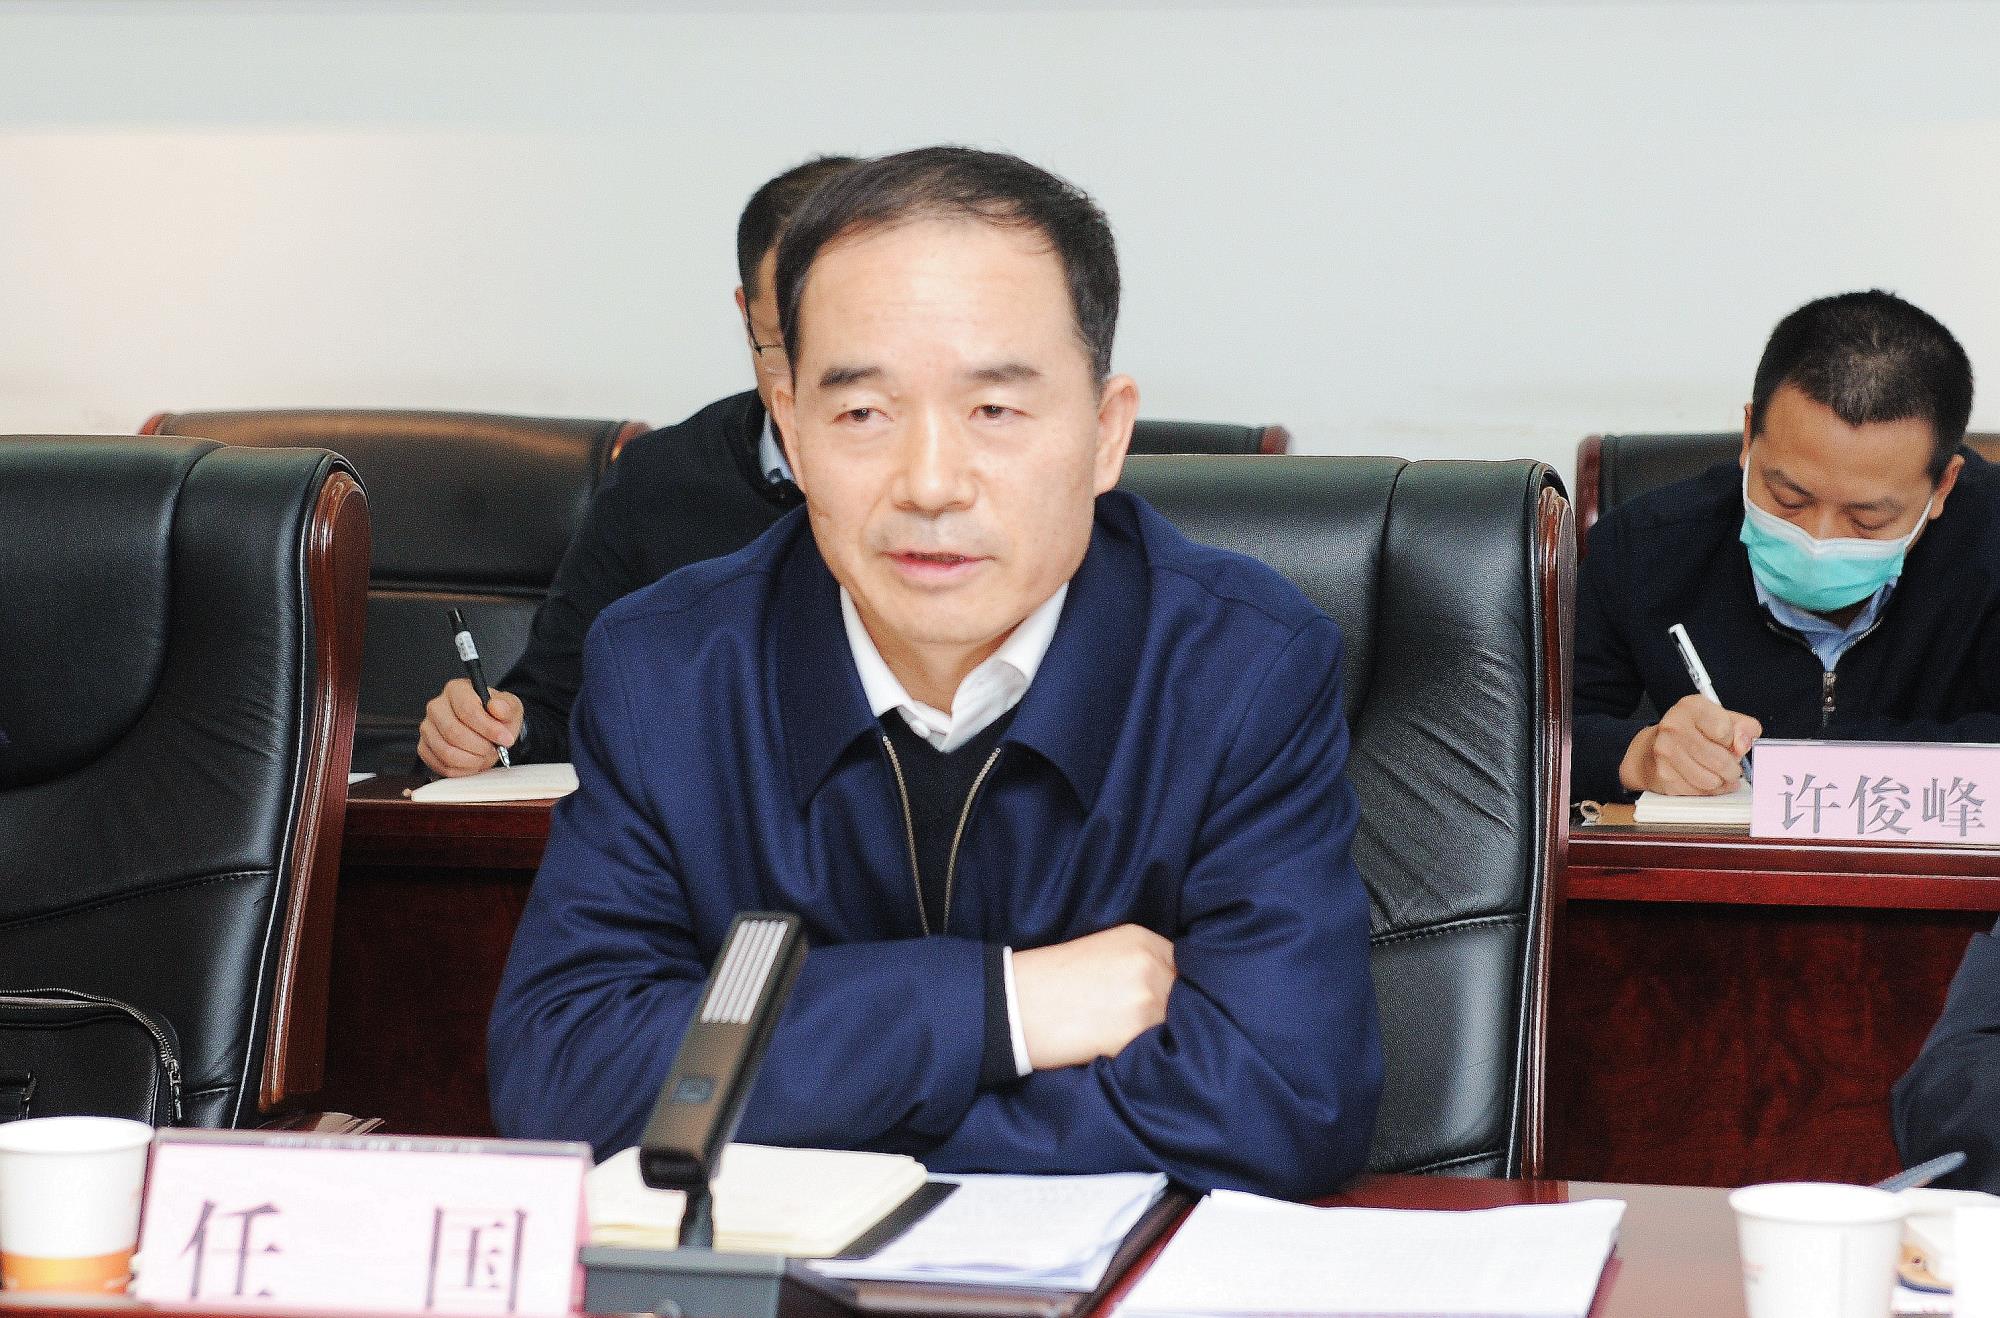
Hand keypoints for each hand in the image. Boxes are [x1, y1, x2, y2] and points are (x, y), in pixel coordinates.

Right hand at [417, 678, 524, 776]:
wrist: (488, 730)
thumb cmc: (496, 717)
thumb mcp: (510, 708)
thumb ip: (507, 707)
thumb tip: (497, 707)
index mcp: (457, 690)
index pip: (467, 710)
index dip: (488, 728)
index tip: (505, 738)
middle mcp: (437, 707)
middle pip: (454, 733)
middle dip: (480, 747)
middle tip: (494, 749)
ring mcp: (428, 728)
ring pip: (446, 752)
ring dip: (472, 760)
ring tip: (484, 755)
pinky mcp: (424, 748)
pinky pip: (441, 765)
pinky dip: (462, 769)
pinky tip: (473, 761)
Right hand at [1012, 924, 1176, 1070]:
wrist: (1015, 1003)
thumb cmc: (1052, 981)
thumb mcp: (1103, 951)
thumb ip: (1141, 963)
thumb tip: (1172, 990)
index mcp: (1141, 939)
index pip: (1185, 965)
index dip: (1177, 987)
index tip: (1166, 1002)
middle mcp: (1149, 963)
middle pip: (1186, 995)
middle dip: (1174, 1011)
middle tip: (1148, 1027)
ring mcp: (1146, 997)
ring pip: (1176, 1023)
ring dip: (1162, 1034)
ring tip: (1131, 1039)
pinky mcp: (1137, 1031)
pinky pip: (1160, 1046)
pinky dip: (1148, 1053)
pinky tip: (1122, 1050)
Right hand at [1619, 694, 1761, 795]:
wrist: (1653, 747)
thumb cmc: (1693, 732)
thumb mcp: (1724, 719)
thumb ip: (1744, 728)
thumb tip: (1743, 746)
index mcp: (1690, 707)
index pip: (1725, 731)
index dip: (1733, 741)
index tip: (1729, 741)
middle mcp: (1673, 727)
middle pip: (1720, 760)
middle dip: (1732, 768)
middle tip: (1730, 765)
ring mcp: (1665, 753)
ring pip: (1711, 781)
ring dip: (1720, 781)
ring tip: (1717, 773)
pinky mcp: (1663, 776)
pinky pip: (1698, 792)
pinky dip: (1706, 790)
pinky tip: (1703, 780)